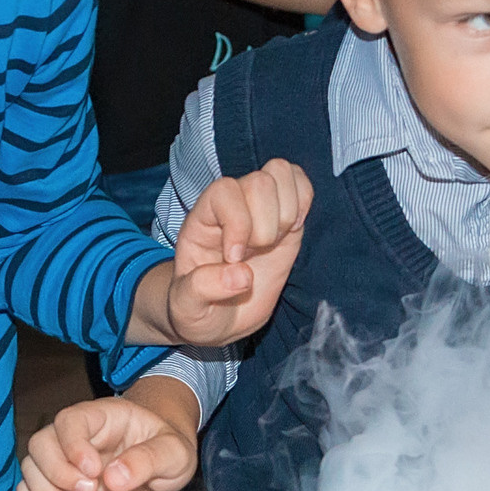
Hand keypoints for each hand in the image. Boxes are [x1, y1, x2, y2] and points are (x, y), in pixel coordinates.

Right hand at [15, 391, 197, 490]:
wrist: (163, 464)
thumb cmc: (168, 448)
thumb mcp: (174, 452)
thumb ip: (149, 459)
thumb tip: (114, 478)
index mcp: (102, 416)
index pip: (70, 421)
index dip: (73, 445)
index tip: (94, 472)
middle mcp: (75, 435)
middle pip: (41, 444)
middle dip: (57, 474)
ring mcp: (64, 460)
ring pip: (31, 470)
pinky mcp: (60, 486)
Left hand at [158, 158, 311, 346]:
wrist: (219, 318)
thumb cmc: (198, 309)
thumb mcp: (186, 308)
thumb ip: (201, 289)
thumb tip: (241, 275)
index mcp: (202, 220)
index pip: (224, 191)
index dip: (238, 222)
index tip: (235, 258)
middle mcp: (231, 206)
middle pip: (259, 181)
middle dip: (267, 225)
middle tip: (257, 253)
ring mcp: (260, 208)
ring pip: (281, 173)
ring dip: (287, 213)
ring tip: (274, 243)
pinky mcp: (286, 218)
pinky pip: (302, 184)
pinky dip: (304, 204)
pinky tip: (291, 233)